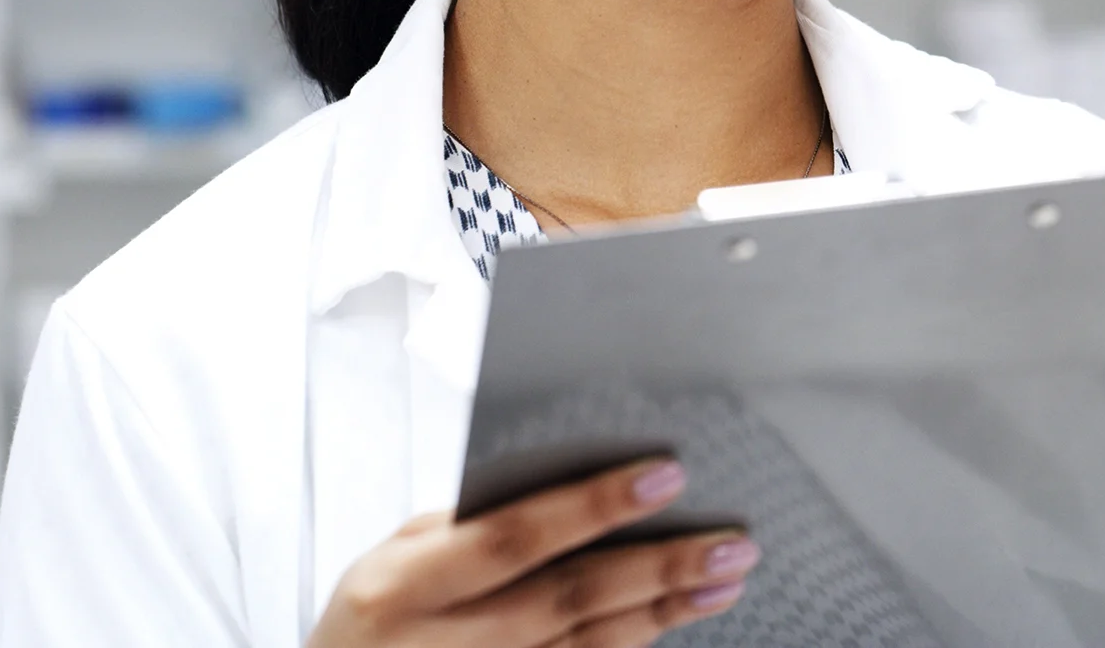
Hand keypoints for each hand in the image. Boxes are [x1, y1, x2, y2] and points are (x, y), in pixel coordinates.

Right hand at [307, 458, 759, 647]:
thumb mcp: (392, 558)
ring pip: (590, 647)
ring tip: (726, 575)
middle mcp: (442, 645)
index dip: (594, 506)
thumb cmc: (373, 616)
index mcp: (404, 588)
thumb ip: (471, 524)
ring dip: (666, 609)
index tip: (667, 474)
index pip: (514, 537)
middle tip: (731, 539)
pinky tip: (678, 615)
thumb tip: (575, 480)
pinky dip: (635, 643)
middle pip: (568, 599)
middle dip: (659, 566)